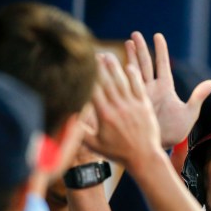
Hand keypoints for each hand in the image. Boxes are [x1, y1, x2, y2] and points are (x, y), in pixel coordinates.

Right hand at [84, 53, 160, 171]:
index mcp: (104, 115)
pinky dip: (134, 76)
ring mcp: (133, 105)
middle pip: (106, 81)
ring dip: (114, 67)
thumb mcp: (95, 144)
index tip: (79, 66)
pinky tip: (129, 66)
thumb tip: (65, 118)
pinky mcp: (145, 106)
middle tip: (92, 53)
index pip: (92, 90)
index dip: (86, 76)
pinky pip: (139, 87)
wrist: (144, 157)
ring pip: (122, 81)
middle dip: (98, 66)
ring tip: (108, 55)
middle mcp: (118, 108)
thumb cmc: (118, 153)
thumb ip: (80, 131)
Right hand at [125, 31, 210, 148]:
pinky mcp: (130, 102)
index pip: (162, 65)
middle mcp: (151, 89)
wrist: (158, 147)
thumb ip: (198, 97)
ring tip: (124, 42)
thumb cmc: (175, 132)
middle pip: (145, 64)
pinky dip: (117, 74)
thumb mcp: (189, 114)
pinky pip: (123, 85)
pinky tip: (111, 63)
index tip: (157, 36)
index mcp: (165, 88)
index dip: (160, 51)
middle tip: (134, 34)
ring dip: (129, 57)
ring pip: (133, 71)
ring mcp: (139, 94)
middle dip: (140, 49)